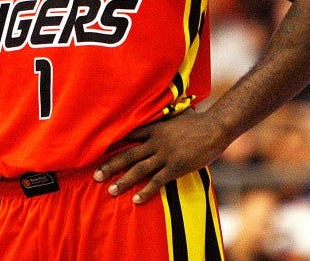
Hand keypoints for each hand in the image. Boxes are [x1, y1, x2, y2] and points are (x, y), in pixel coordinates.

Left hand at [93, 110, 228, 204]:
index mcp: (154, 128)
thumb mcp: (176, 115)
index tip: (96, 151)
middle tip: (95, 176)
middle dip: (110, 166)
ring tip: (110, 191)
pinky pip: (157, 181)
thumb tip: (160, 110)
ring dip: (123, 181)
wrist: (214, 128)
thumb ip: (163, 117)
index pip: (127, 136)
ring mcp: (165, 155)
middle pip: (128, 155)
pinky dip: (146, 191)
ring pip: (138, 170)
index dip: (112, 144)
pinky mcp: (175, 167)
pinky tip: (136, 200)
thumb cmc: (197, 121)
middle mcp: (155, 142)